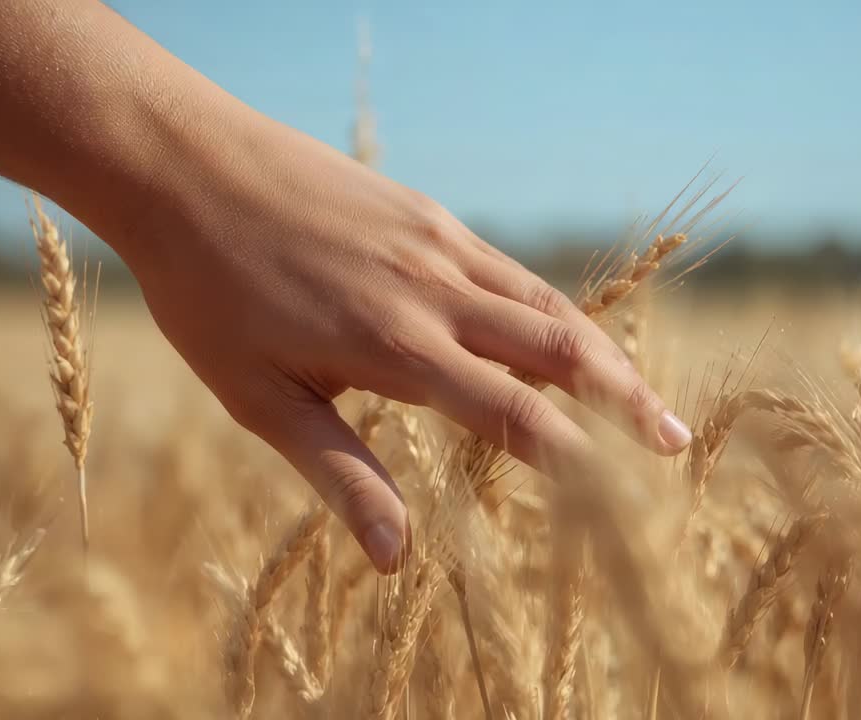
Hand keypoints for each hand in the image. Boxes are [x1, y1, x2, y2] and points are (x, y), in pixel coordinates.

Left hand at [118, 111, 691, 571]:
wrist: (185, 167)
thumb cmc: (209, 292)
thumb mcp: (260, 399)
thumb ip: (339, 474)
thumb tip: (396, 559)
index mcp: (396, 346)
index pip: (514, 414)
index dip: (577, 459)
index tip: (619, 499)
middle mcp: (435, 290)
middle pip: (562, 346)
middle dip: (626, 400)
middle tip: (675, 443)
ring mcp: (438, 243)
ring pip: (546, 300)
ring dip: (601, 352)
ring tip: (638, 395)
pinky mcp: (428, 215)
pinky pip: (507, 269)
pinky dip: (547, 309)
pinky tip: (556, 334)